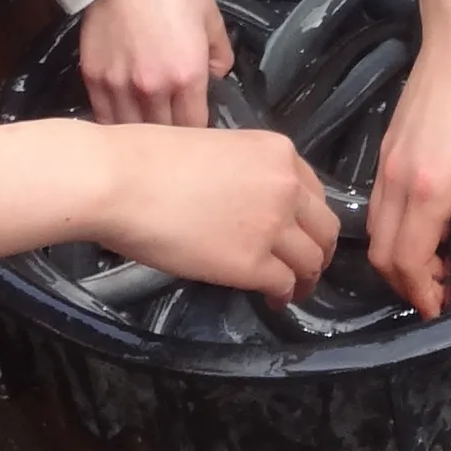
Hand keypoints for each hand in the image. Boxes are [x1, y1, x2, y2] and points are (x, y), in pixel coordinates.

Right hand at [0, 119, 337, 302]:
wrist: (126, 182)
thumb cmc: (154, 160)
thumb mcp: (220, 150)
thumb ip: (246, 175)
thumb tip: (244, 202)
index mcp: (280, 151)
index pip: (314, 191)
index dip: (310, 217)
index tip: (302, 233)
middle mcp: (287, 185)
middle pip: (324, 226)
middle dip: (318, 249)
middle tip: (306, 267)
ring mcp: (273, 224)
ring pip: (311, 258)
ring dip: (306, 277)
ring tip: (295, 290)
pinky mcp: (251, 263)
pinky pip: (284, 283)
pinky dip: (284, 295)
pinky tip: (274, 300)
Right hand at [79, 0, 232, 126]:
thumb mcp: (211, 16)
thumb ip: (220, 53)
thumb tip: (218, 76)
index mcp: (187, 75)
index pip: (195, 126)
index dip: (201, 132)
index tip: (201, 126)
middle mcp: (152, 89)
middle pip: (164, 135)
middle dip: (174, 137)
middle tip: (178, 128)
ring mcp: (119, 87)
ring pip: (132, 133)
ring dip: (144, 134)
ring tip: (151, 130)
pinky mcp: (93, 80)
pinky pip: (105, 118)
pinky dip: (116, 124)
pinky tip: (125, 121)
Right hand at [368, 0, 450, 318]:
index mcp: (430, 188)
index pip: (408, 260)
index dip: (422, 291)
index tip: (444, 304)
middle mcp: (399, 180)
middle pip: (382, 252)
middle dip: (406, 281)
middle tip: (440, 288)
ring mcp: (387, 160)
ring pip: (375, 228)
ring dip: (397, 254)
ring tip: (434, 259)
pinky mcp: (387, 144)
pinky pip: (377, 202)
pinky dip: (392, 226)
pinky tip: (425, 220)